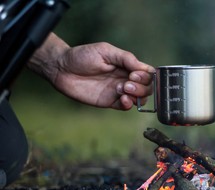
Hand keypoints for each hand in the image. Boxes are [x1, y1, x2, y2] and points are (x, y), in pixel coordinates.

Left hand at [29, 33, 154, 109]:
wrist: (62, 68)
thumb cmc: (82, 56)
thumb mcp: (106, 51)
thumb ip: (126, 58)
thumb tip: (143, 68)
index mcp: (127, 66)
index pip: (147, 73)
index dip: (145, 76)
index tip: (134, 74)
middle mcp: (125, 78)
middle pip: (147, 87)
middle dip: (142, 87)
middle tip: (127, 83)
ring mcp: (118, 91)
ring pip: (139, 98)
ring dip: (137, 95)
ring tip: (123, 89)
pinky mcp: (109, 101)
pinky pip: (125, 107)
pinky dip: (128, 105)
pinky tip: (122, 99)